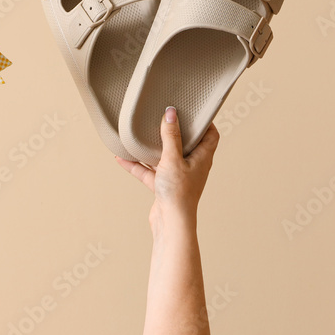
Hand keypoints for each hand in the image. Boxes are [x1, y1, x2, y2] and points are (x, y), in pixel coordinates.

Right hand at [116, 107, 220, 225]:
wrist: (170, 224)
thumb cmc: (179, 194)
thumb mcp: (173, 159)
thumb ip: (171, 136)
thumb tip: (171, 113)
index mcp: (202, 157)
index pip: (211, 136)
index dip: (206, 123)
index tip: (196, 111)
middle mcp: (192, 166)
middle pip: (187, 144)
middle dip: (176, 131)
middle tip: (166, 117)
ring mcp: (177, 176)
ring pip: (165, 157)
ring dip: (153, 148)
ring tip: (141, 134)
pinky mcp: (164, 186)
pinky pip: (150, 171)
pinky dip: (137, 165)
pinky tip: (122, 158)